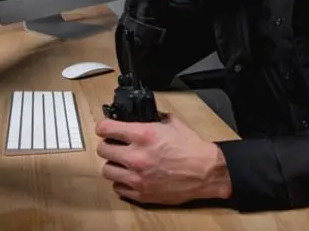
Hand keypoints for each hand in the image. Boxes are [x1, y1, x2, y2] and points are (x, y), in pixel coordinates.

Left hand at [95, 113, 231, 204]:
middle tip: (114, 146)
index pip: (106, 128)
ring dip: (113, 165)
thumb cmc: (191, 148)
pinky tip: (129, 177)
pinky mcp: (142, 194)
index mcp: (142, 135)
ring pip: (107, 171)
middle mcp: (136, 156)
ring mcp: (137, 177)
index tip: (105, 129)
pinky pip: (118, 189)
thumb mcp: (172, 122)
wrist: (206, 172)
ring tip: (122, 163)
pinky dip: (122, 182)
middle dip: (108, 146)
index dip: (104, 127)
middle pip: (102, 150)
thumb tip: (140, 115)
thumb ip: (153, 118)